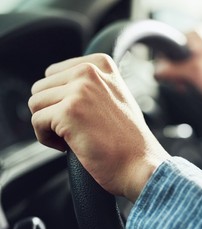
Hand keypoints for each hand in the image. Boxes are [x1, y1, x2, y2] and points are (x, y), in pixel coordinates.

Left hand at [28, 53, 169, 201]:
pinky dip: (47, 139)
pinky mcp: (69, 111)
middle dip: (52, 112)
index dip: (61, 99)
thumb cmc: (127, 138)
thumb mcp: (115, 96)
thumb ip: (91, 84)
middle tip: (77, 129)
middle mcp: (89, 71)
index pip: (53, 73)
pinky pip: (36, 122)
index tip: (81, 115)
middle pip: (41, 88)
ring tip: (74, 136)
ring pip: (35, 103)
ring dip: (49, 125)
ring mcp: (80, 90)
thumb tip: (58, 86)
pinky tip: (70, 145)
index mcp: (100, 64)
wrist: (139, 163)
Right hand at [154, 24, 201, 108]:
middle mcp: (197, 38)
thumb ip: (172, 69)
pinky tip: (190, 85)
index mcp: (195, 34)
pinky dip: (185, 78)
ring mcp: (200, 50)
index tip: (171, 75)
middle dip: (172, 71)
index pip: (167, 43)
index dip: (164, 61)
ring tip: (187, 86)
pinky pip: (185, 68)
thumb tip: (156, 70)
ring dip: (178, 77)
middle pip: (170, 54)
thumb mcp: (194, 73)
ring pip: (177, 63)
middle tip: (181, 83)